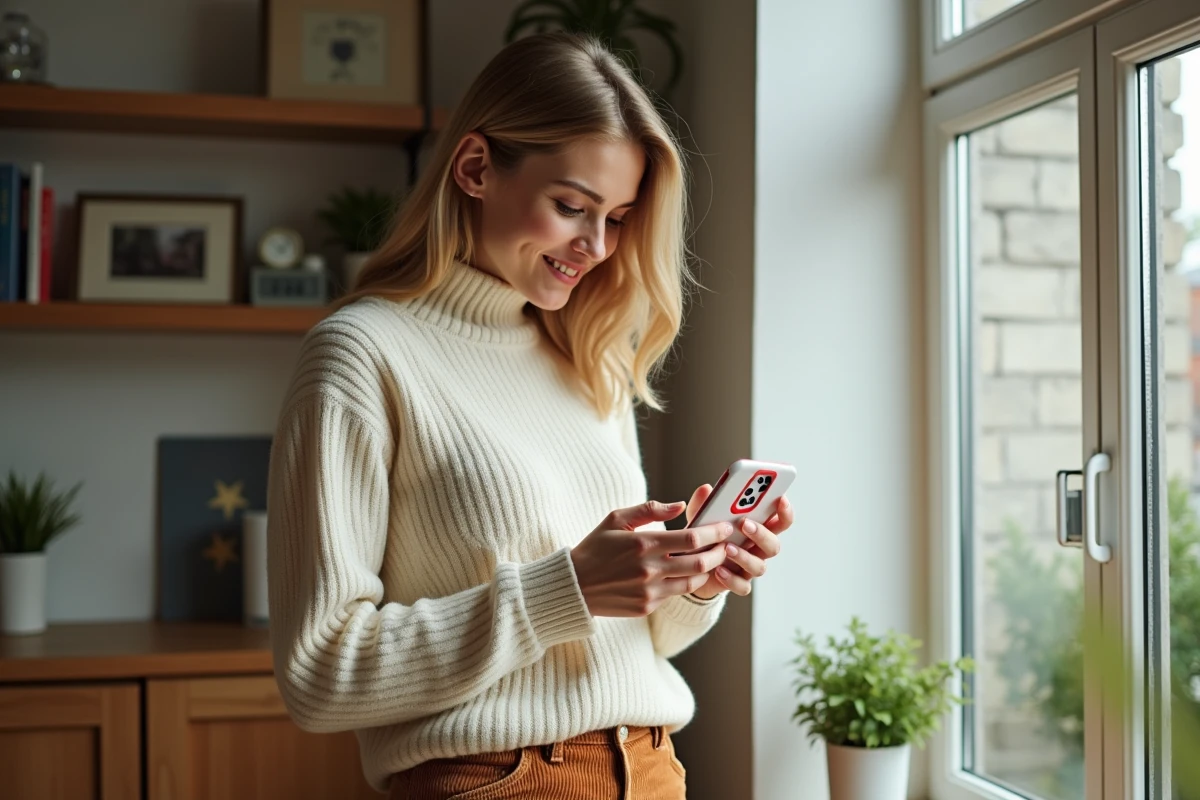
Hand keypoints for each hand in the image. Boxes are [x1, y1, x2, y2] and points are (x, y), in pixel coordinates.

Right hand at [570, 501, 735, 616]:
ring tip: (712, 559)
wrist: (574, 585)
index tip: (725, 527)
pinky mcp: (647, 607)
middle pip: (700, 562)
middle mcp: (649, 570)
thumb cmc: (596, 547)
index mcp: (644, 544)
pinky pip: (674, 594)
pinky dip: (684, 582)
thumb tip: (681, 506)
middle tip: (727, 545)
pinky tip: (687, 573)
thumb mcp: (616, 519)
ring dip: (708, 571)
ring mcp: (649, 592)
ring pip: (693, 582)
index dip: (714, 532)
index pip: (691, 538)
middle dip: (720, 553)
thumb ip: (650, 510)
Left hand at [684, 484, 793, 599]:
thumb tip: (705, 489)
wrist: (691, 566)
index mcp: (756, 529)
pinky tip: (718, 570)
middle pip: (773, 544)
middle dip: (762, 534)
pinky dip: (731, 579)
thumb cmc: (704, 537)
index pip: (780, 520)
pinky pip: (743, 586)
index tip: (780, 499)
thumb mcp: (701, 518)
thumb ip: (704, 504)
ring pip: (759, 566)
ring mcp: (749, 567)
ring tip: (726, 548)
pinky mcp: (738, 583)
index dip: (785, 511)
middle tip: (745, 524)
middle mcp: (757, 549)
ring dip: (745, 557)